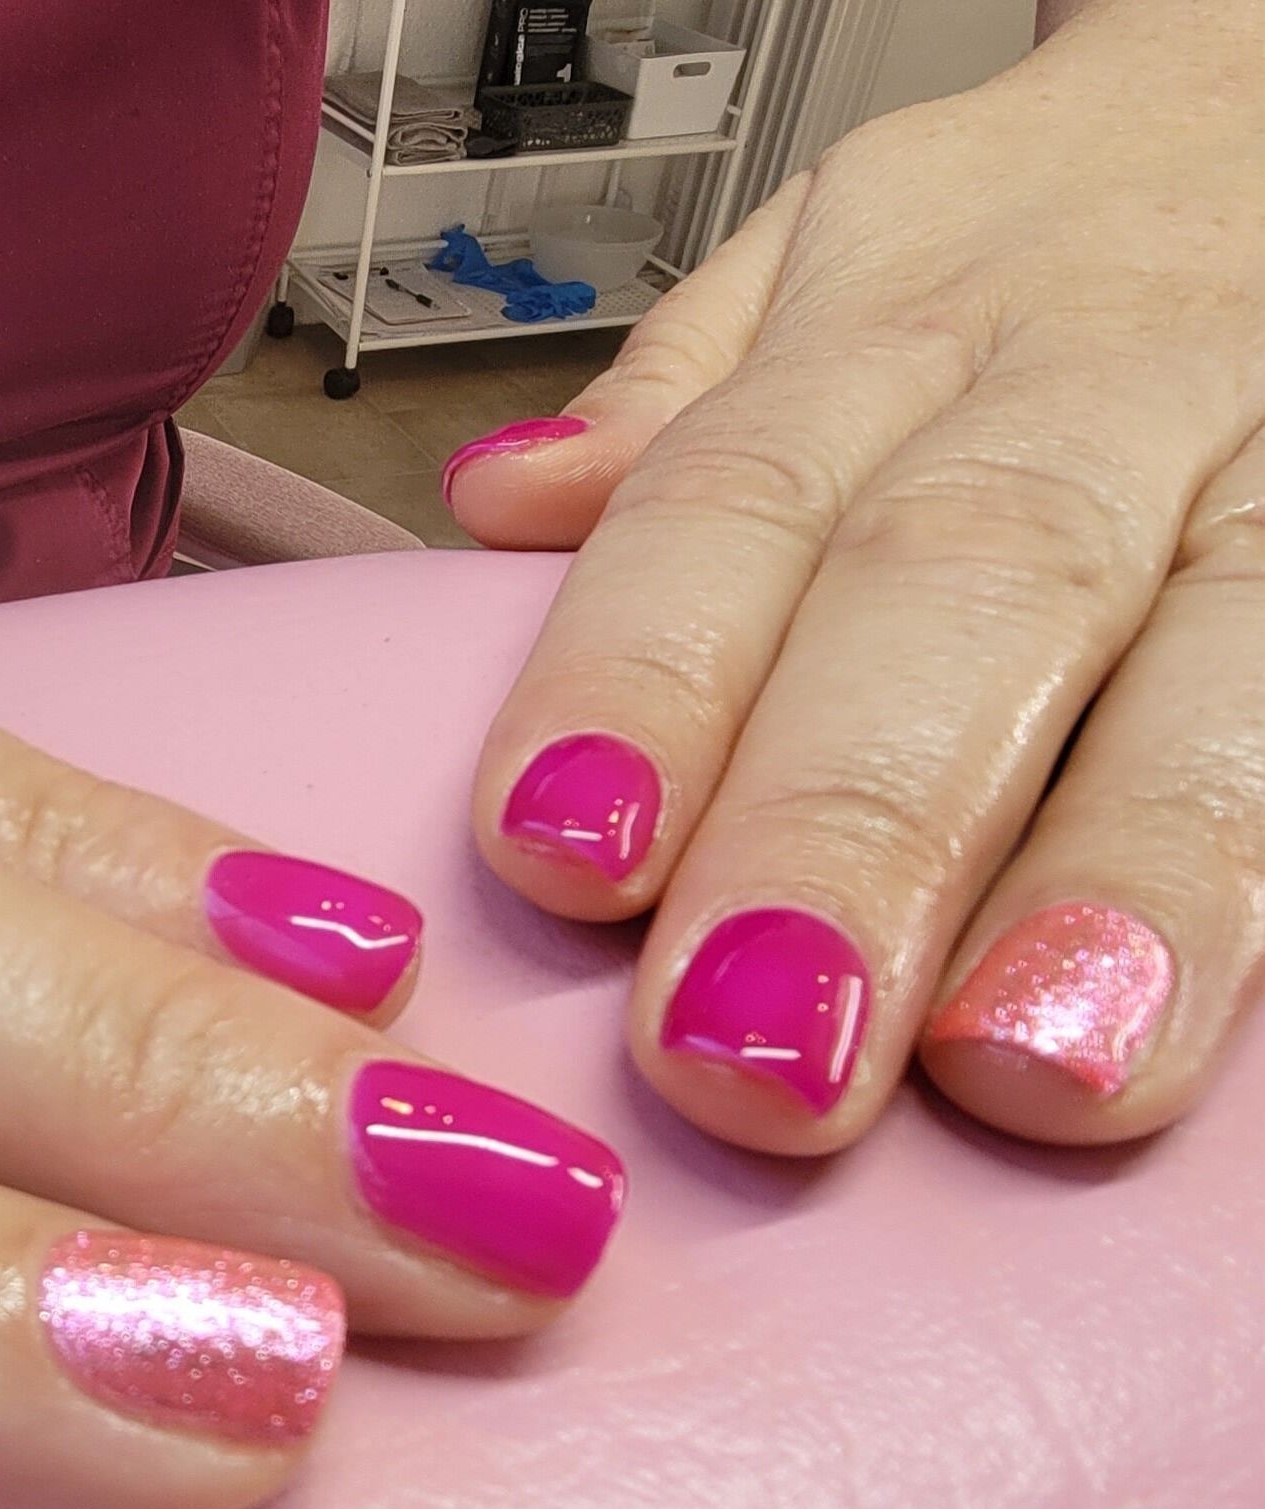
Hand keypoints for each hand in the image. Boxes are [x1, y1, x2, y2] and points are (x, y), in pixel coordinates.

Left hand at [448, 3, 1264, 1152]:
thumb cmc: (1041, 248)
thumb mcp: (842, 249)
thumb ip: (685, 396)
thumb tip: (502, 501)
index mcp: (902, 315)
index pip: (743, 494)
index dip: (647, 674)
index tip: (560, 852)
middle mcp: (1096, 382)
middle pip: (967, 587)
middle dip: (853, 824)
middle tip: (755, 1050)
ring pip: (1224, 657)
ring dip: (1121, 871)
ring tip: (1022, 1073)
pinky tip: (1200, 1011)